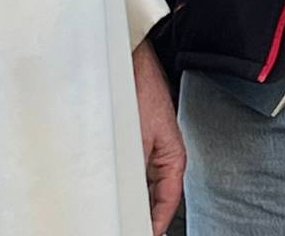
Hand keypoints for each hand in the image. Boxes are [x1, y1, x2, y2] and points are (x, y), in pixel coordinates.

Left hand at [133, 46, 185, 233]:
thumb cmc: (140, 93)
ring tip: (121, 216)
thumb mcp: (138, 138)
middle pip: (156, 199)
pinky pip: (133, 175)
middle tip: (131, 227)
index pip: (168, 202)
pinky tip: (111, 195)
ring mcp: (149, 153)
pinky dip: (124, 187)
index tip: (145, 234)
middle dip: (144, 216)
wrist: (131, 65)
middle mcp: (163, 159)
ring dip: (134, 202)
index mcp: (173, 159)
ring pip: (143, 189)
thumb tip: (131, 199)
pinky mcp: (135, 146)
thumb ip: (137, 170)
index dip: (156, 222)